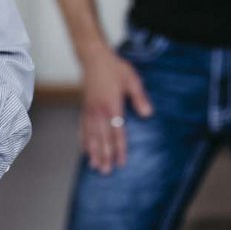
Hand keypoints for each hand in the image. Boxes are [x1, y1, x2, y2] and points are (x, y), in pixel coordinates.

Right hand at [77, 43, 152, 174]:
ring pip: (91, 135)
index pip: (117, 132)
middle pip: (102, 138)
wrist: (94, 58)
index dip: (119, 149)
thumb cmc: (114, 68)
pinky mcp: (84, 108)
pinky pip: (82, 127)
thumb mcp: (131, 79)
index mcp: (112, 105)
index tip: (121, 162)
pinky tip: (84, 150)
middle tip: (106, 172)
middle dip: (104, 156)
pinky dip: (83, 140)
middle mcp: (99, 111)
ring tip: (95, 166)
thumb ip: (139, 97)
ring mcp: (89, 110)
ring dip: (93, 152)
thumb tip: (148, 114)